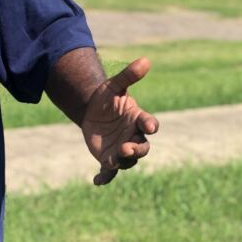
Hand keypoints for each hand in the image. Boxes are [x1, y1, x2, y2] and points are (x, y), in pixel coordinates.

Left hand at [81, 57, 158, 185]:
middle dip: (136, 149)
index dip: (150, 125)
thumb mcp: (114, 86)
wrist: (91, 110)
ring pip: (128, 161)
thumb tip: (145, 60)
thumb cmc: (107, 97)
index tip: (149, 126)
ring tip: (114, 159)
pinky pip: (109, 172)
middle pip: (142, 148)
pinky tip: (96, 181)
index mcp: (138, 119)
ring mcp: (122, 149)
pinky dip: (105, 178)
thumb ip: (128, 76)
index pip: (148, 123)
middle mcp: (134, 137)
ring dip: (123, 161)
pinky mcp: (108, 158)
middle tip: (126, 148)